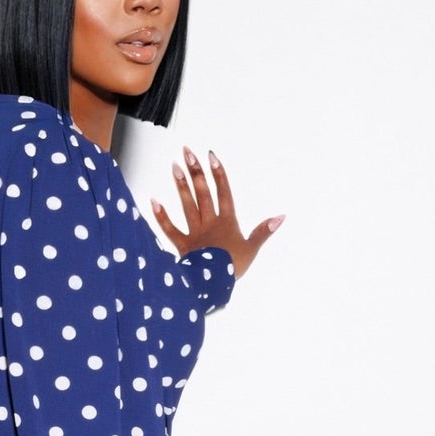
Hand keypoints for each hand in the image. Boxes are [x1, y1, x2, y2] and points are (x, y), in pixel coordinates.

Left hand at [151, 147, 283, 279]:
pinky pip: (169, 229)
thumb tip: (280, 217)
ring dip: (181, 186)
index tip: (211, 156)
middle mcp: (210, 223)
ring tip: (175, 167)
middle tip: (187, 152)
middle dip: (196, 172)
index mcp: (227, 223)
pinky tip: (154, 201)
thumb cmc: (233, 267)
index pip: (224, 193)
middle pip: (203, 193)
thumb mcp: (252, 249)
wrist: (214, 283)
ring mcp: (195, 233)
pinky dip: (161, 216)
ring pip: (188, 205)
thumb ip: (264, 231)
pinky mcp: (183, 245)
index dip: (219, 174)